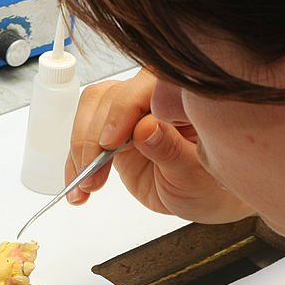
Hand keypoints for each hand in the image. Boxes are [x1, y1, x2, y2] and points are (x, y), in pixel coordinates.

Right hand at [66, 69, 253, 223]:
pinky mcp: (113, 130)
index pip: (141, 89)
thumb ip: (171, 150)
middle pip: (107, 99)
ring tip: (84, 188)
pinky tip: (78, 189)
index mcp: (179, 94)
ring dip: (79, 152)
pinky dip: (75, 164)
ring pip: (90, 113)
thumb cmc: (208, 181)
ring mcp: (128, 111)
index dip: (121, 113)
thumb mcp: (194, 174)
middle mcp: (150, 95)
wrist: (202, 195)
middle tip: (93, 178)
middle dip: (93, 140)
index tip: (110, 144)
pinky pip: (84, 137)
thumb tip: (146, 127)